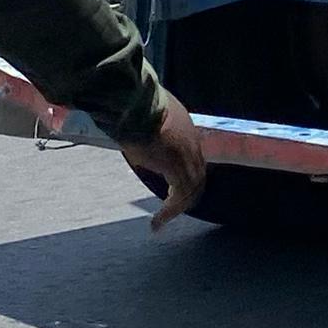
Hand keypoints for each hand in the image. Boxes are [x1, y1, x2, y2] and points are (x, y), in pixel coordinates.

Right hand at [122, 99, 212, 227]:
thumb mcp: (143, 117)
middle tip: (173, 210)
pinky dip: (168, 212)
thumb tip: (136, 140)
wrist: (134, 104)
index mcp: (185, 129)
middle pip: (197, 176)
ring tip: (161, 221)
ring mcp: (187, 156)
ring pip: (191, 189)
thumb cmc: (131, 105)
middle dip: (186, 195)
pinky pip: (179, 197)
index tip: (175, 189)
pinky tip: (156, 223)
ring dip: (177, 207)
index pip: (192, 157)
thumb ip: (146, 130)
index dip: (186, 175)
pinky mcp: (177, 168)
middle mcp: (191, 143)